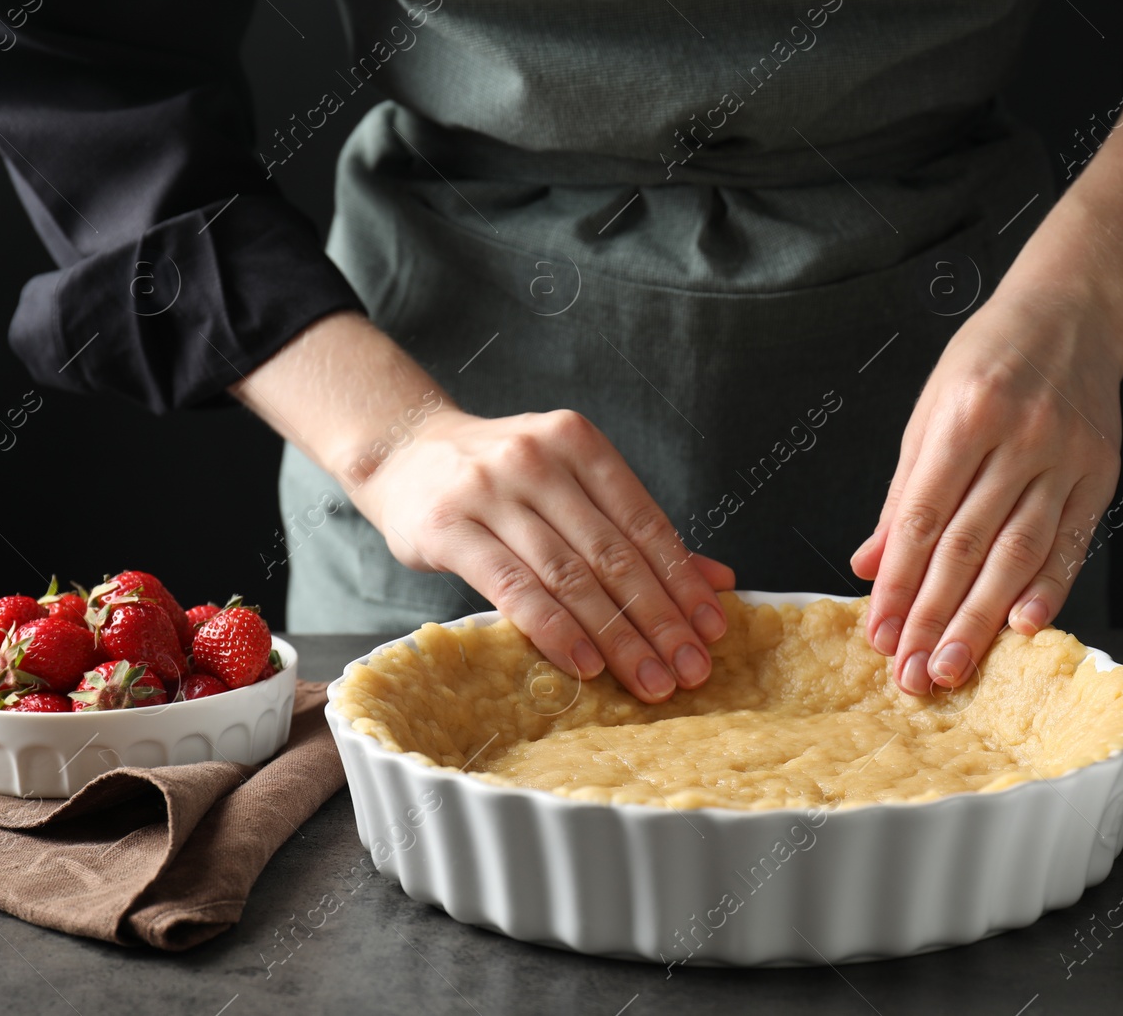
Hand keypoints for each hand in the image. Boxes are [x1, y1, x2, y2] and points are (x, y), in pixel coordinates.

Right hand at [353, 407, 735, 702]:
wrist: (403, 452)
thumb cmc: (501, 478)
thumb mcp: (571, 485)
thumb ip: (637, 530)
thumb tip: (719, 580)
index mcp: (580, 444)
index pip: (645, 522)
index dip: (683, 581)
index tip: (712, 631)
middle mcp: (538, 459)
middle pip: (613, 554)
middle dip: (658, 619)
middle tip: (690, 670)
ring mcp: (490, 490)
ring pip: (568, 576)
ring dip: (615, 636)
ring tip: (648, 679)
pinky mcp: (448, 527)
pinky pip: (512, 588)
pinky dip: (554, 629)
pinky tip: (584, 663)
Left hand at [850, 293, 1122, 694]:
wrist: (1073, 313)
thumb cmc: (990, 358)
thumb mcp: (930, 410)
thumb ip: (903, 492)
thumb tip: (869, 562)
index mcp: (965, 417)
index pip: (922, 518)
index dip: (898, 582)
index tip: (879, 632)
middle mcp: (1018, 438)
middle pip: (968, 546)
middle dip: (934, 616)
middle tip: (912, 672)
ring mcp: (1065, 458)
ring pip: (1018, 554)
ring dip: (983, 618)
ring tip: (954, 665)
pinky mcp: (1101, 474)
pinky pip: (1071, 543)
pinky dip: (1048, 590)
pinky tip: (1023, 628)